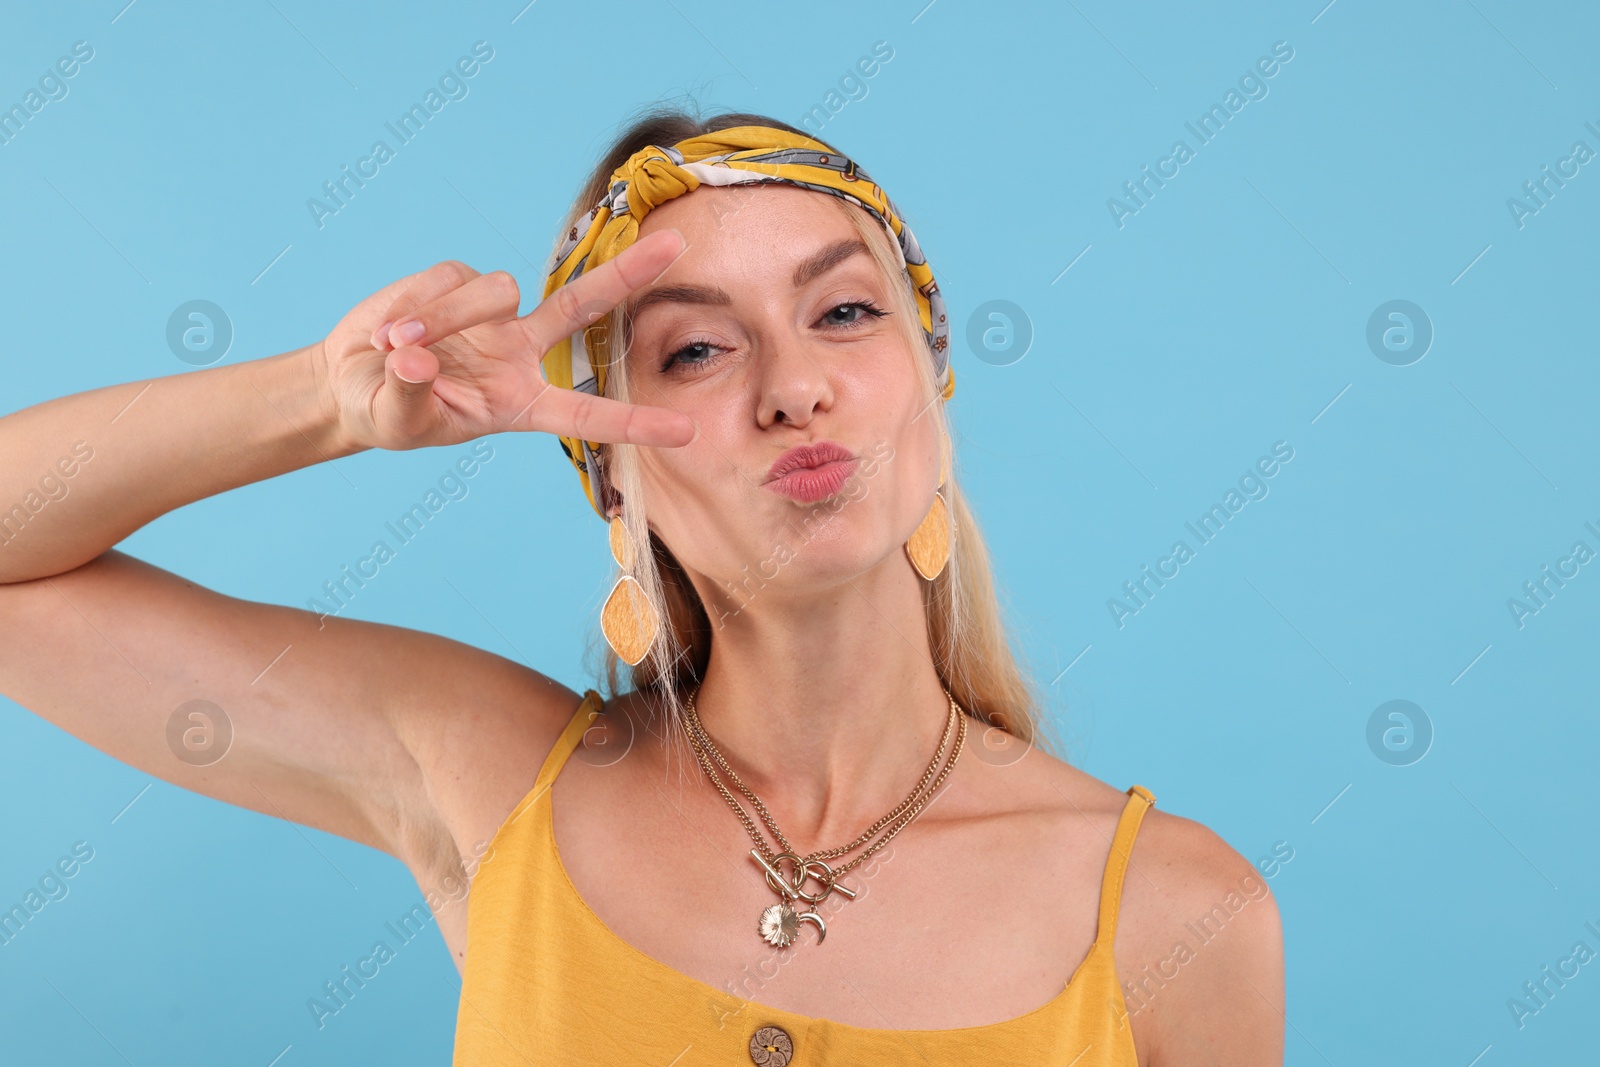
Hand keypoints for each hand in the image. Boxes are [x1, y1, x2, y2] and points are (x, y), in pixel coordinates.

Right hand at [313, 228, 695, 452]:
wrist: (349, 379)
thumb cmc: (384, 412)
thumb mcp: (395, 420)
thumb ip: (410, 396)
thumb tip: (418, 361)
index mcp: (521, 404)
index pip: (588, 415)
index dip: (637, 425)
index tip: (688, 431)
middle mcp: (521, 354)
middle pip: (583, 306)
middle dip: (628, 272)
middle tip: (677, 243)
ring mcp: (494, 314)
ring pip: (497, 290)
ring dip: (445, 316)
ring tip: (395, 345)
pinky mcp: (459, 281)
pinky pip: (452, 278)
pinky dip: (419, 302)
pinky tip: (391, 328)